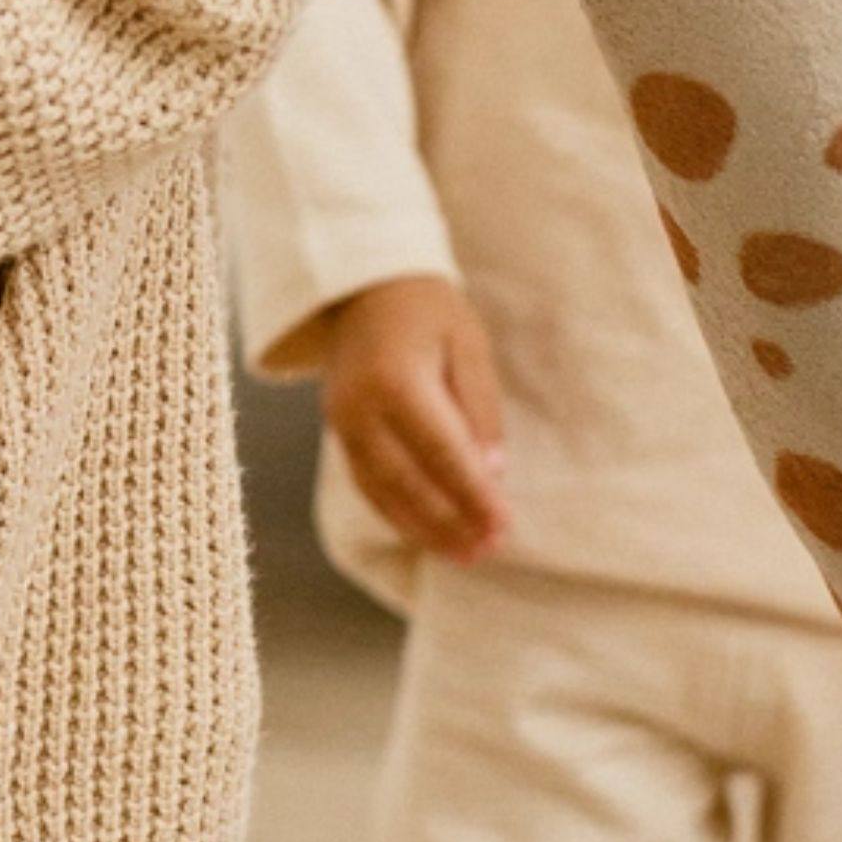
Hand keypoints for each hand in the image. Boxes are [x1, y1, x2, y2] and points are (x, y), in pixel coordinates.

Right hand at [318, 274, 510, 557]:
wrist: (363, 286)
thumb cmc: (428, 310)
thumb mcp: (468, 344)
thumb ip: (479, 408)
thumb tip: (492, 474)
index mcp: (396, 380)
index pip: (442, 453)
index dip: (473, 494)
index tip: (504, 525)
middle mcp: (360, 407)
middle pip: (409, 481)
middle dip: (450, 521)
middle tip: (488, 549)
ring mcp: (342, 422)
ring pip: (383, 491)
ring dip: (424, 528)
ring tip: (464, 555)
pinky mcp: (337, 431)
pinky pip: (367, 484)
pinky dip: (397, 513)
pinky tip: (427, 532)